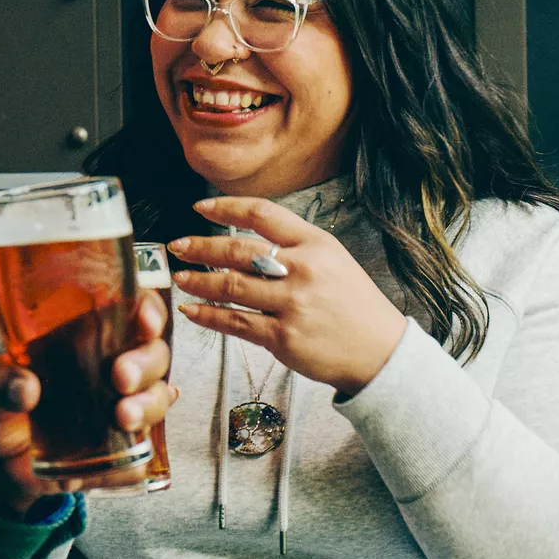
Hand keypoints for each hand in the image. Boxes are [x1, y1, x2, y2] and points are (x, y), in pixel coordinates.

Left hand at [0, 288, 174, 513]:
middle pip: (154, 354)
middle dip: (145, 364)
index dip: (148, 311)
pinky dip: (136, 457)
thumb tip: (26, 388)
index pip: (132, 311)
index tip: (144, 321)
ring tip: (122, 418)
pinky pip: (142, 451)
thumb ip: (0, 381)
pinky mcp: (120, 449)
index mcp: (88, 338)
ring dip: (149, 406)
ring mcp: (121, 408)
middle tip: (121, 377)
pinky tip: (129, 460)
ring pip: (159, 398)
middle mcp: (113, 368)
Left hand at [170, 196, 407, 397]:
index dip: (226, 208)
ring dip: (199, 280)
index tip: (201, 208)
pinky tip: (191, 309)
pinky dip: (208, 315)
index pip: (262, 214)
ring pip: (230, 287)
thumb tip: (248, 235)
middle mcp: (302, 270)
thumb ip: (295, 245)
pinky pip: (235, 323)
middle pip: (239, 251)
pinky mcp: (282, 337)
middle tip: (178, 245)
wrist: (380, 351)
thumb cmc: (354, 304)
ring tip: (180, 277)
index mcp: (315, 244)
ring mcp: (292, 304)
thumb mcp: (334, 259)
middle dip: (201, 246)